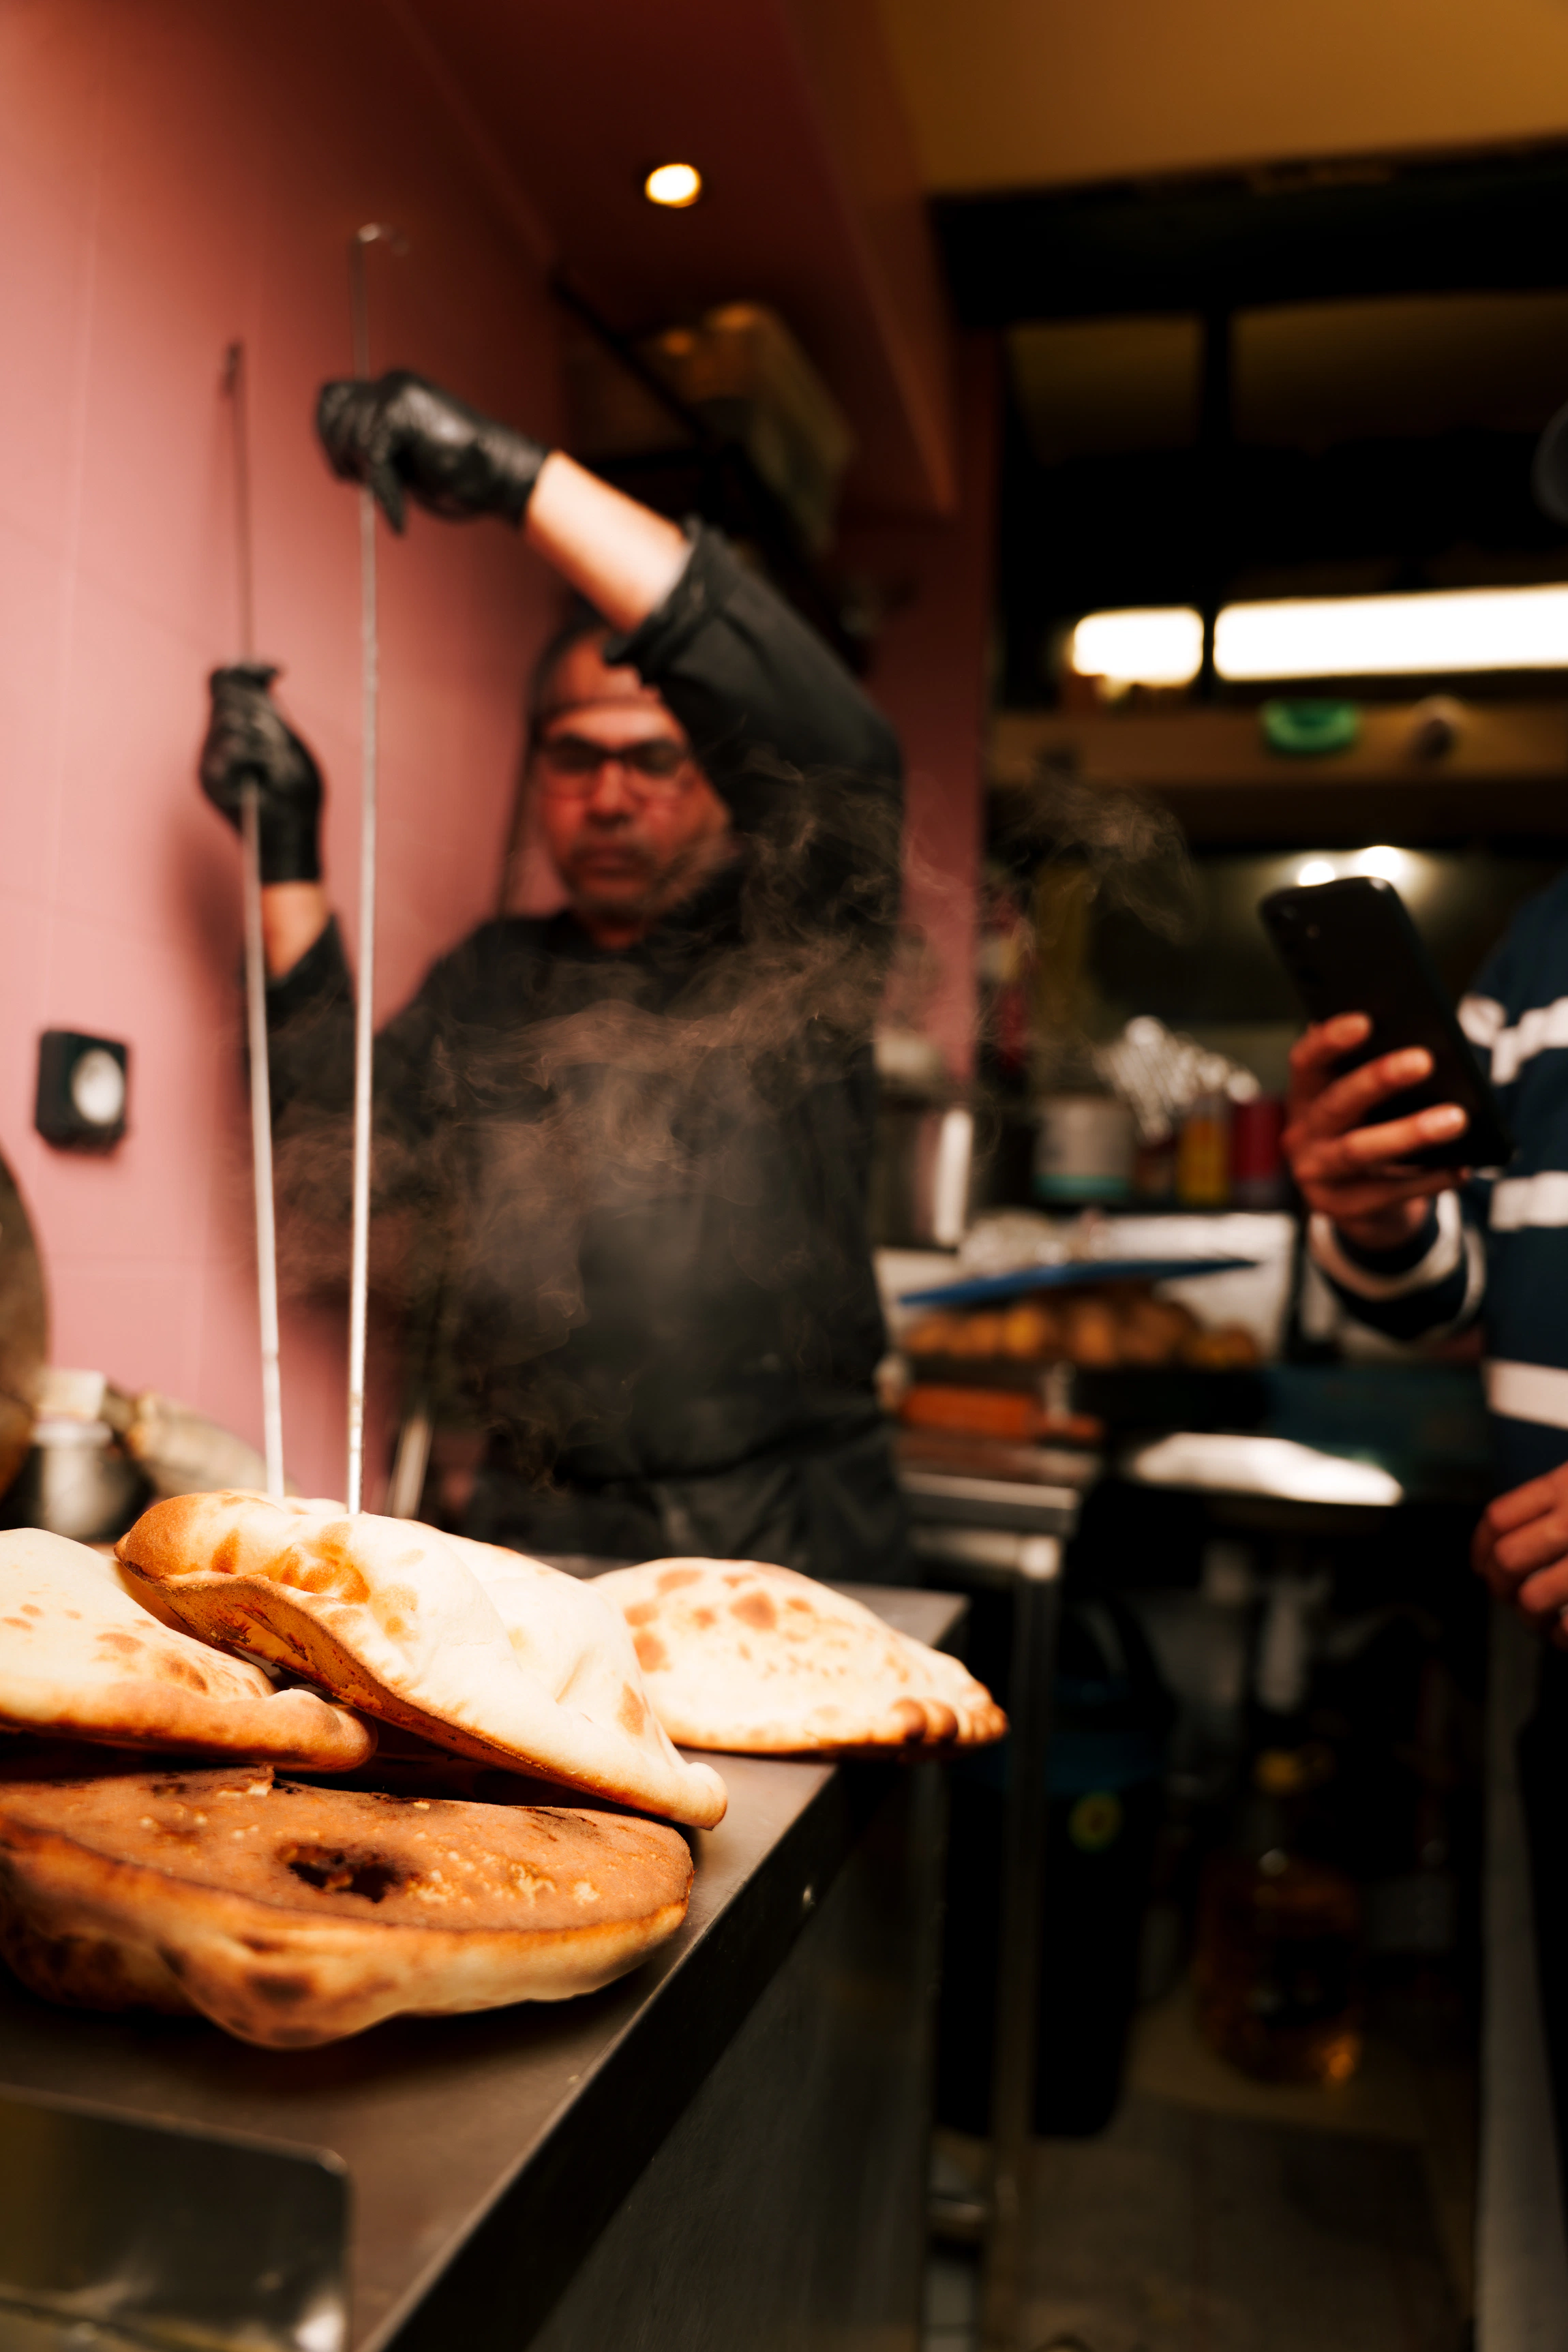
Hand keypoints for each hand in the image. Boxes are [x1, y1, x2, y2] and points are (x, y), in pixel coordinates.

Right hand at [199, 665, 322, 884]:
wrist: (290, 841)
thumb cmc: (296, 800)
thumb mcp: (291, 747)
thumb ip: (273, 714)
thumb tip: (264, 677)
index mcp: (233, 732)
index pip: (225, 683)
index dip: (247, 670)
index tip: (276, 671)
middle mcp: (214, 743)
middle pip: (226, 694)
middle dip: (260, 709)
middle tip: (279, 743)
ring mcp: (209, 760)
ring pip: (231, 717)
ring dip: (264, 735)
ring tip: (277, 765)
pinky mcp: (209, 777)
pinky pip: (233, 745)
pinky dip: (259, 754)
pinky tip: (266, 774)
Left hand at [314, 370, 546, 532]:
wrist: (503, 477)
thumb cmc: (459, 475)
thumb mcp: (401, 457)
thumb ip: (372, 444)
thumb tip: (339, 456)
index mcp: (391, 389)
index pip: (330, 399)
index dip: (327, 437)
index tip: (348, 473)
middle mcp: (392, 383)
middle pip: (333, 418)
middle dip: (343, 460)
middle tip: (374, 486)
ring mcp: (398, 393)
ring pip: (349, 438)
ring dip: (369, 480)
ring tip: (395, 499)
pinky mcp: (404, 412)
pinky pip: (370, 454)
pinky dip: (383, 490)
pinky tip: (400, 513)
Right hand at [1282, 1013, 1467, 1250]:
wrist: (1359, 1206)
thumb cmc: (1369, 1134)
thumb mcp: (1362, 1107)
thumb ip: (1375, 1081)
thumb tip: (1423, 1048)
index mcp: (1305, 1096)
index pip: (1306, 1060)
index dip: (1330, 1041)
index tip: (1366, 1020)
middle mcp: (1301, 1134)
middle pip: (1336, 1103)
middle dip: (1378, 1080)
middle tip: (1424, 1060)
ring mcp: (1316, 1175)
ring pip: (1360, 1151)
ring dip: (1410, 1133)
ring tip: (1456, 1118)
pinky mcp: (1340, 1209)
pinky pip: (1388, 1193)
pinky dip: (1428, 1179)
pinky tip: (1460, 1167)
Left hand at [1474, 1466, 1567, 1644]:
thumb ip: (1557, 1500)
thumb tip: (1509, 1542)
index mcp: (1566, 1485)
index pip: (1499, 1518)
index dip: (1480, 1548)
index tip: (1480, 1566)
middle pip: (1507, 1559)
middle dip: (1501, 1586)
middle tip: (1513, 1596)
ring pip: (1533, 1599)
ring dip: (1532, 1618)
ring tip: (1546, 1620)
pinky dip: (1563, 1637)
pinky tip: (1567, 1633)